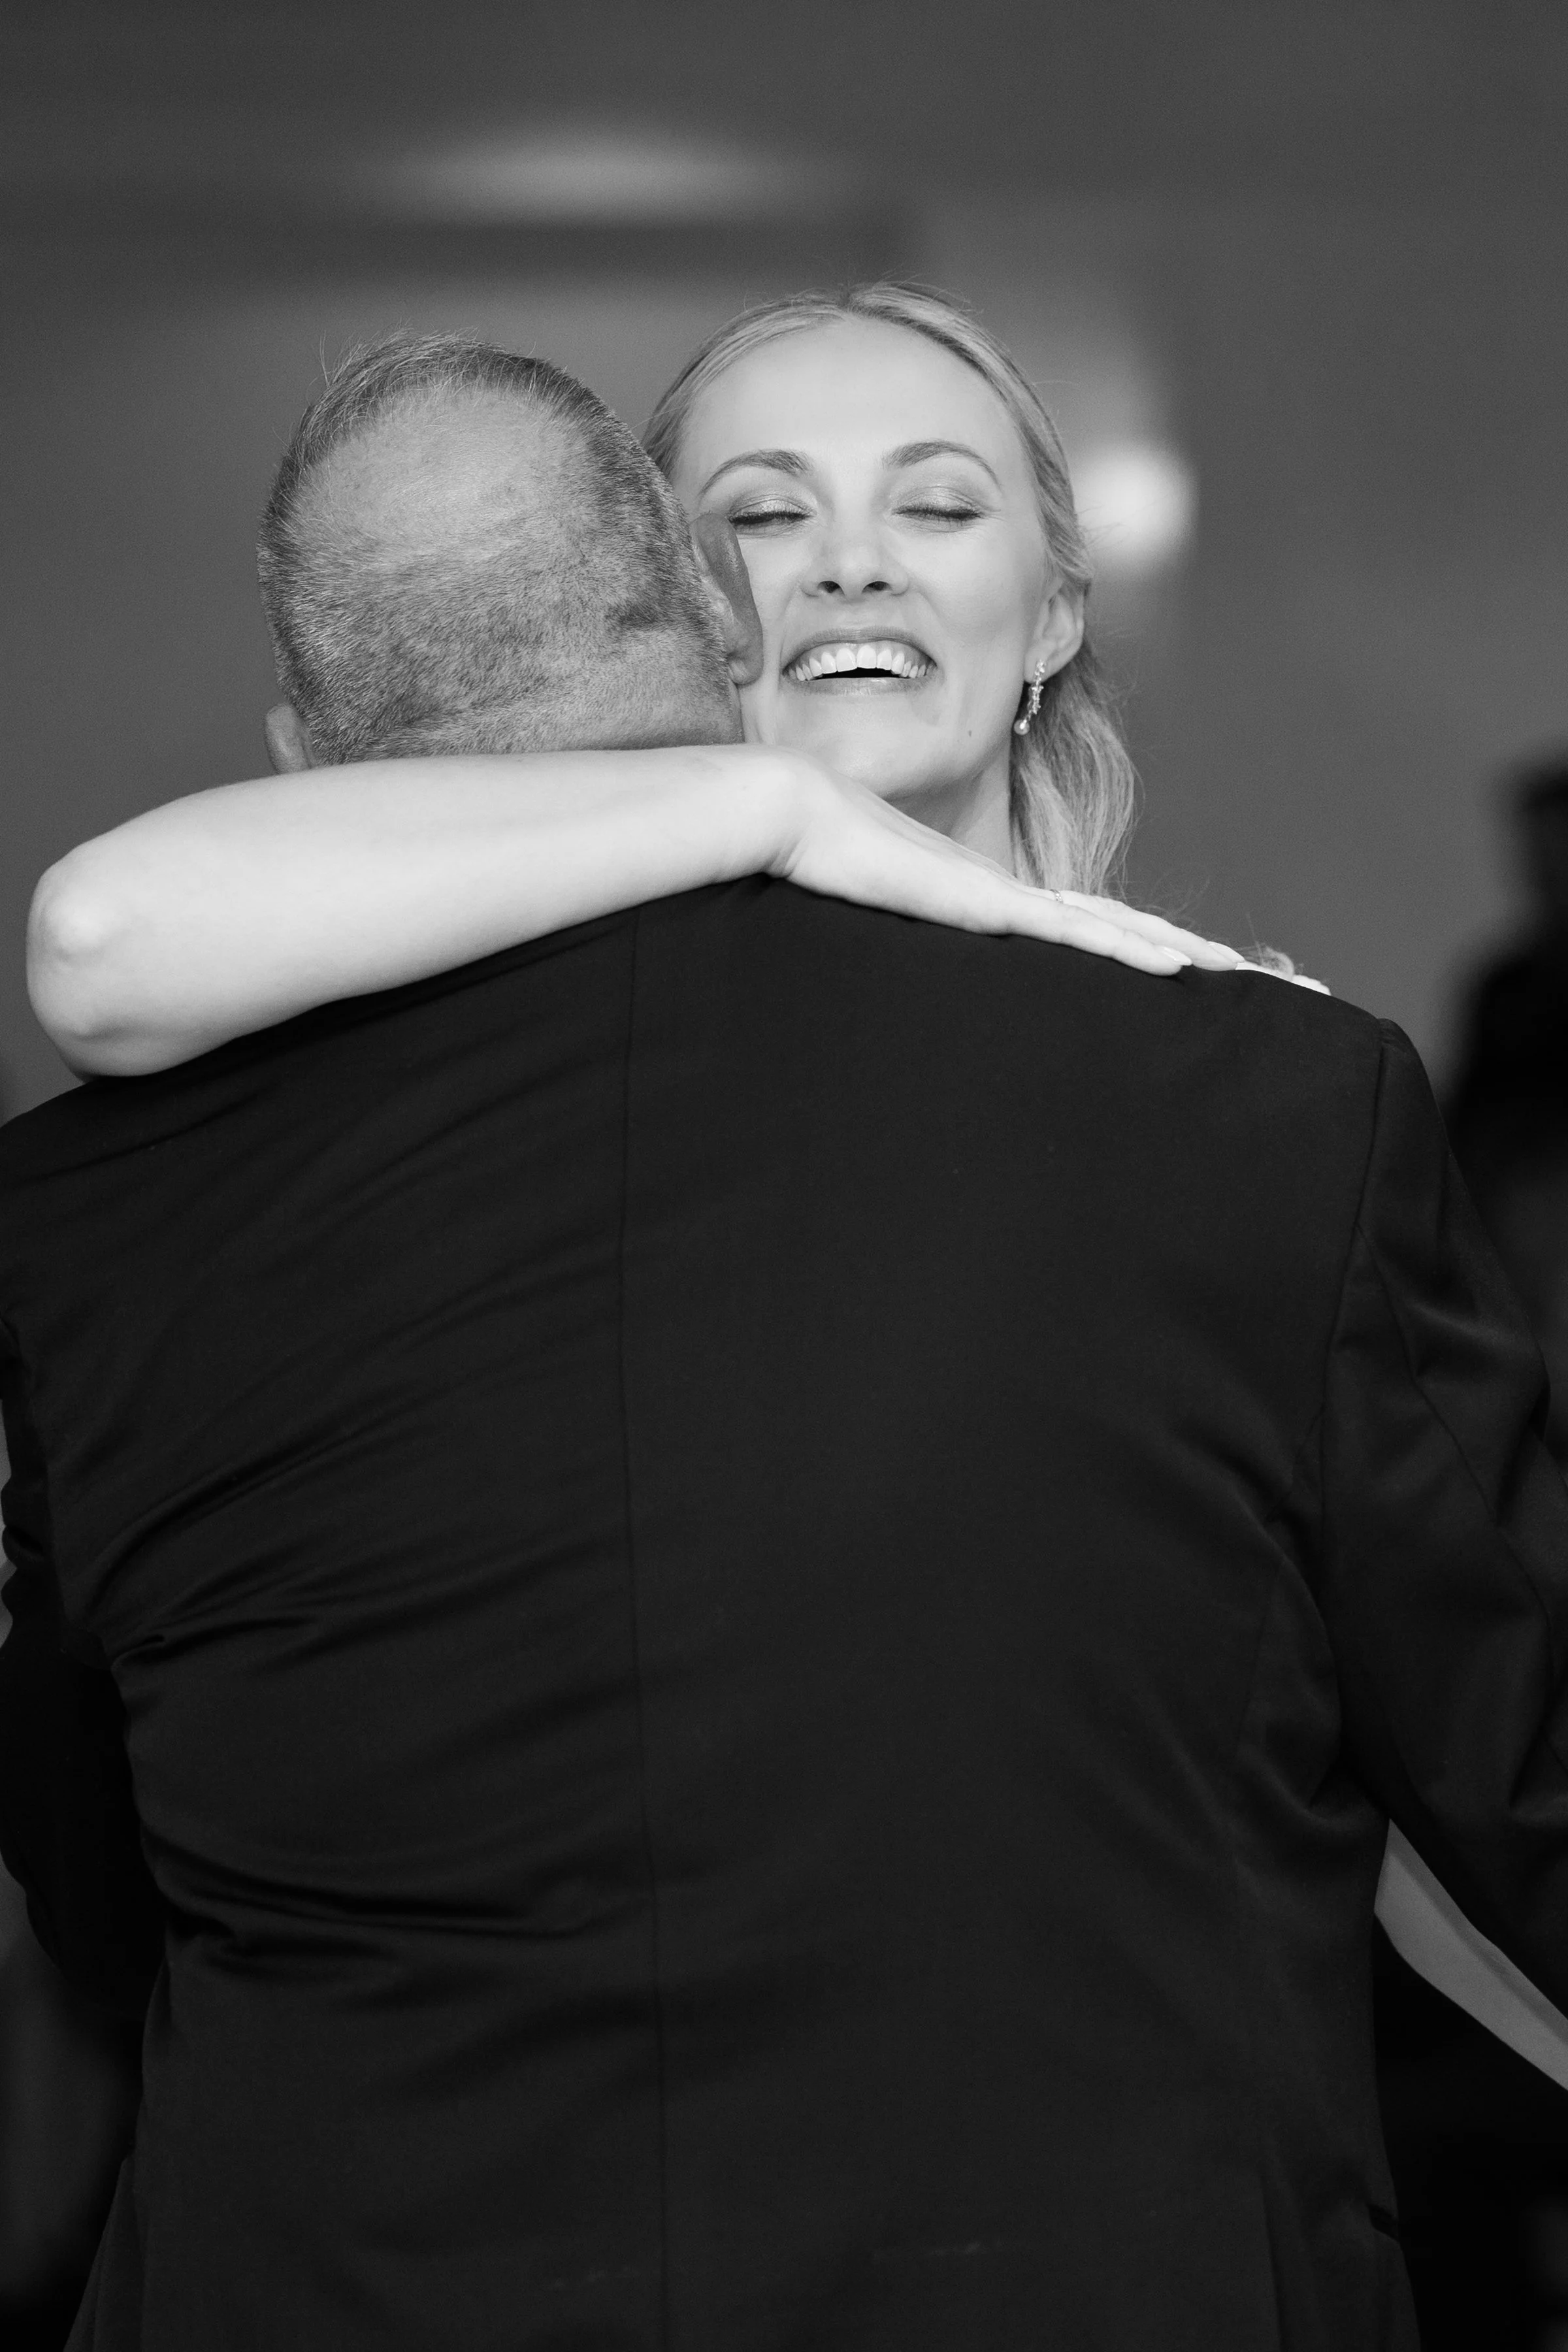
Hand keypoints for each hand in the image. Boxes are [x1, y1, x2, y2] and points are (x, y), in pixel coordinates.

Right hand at [770, 763, 1244, 978]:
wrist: (799, 816)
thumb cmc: (828, 871)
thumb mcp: (890, 929)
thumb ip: (918, 951)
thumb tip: (922, 999)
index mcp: (1007, 910)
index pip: (1101, 937)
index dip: (1157, 958)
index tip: (1210, 986)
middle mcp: (1025, 902)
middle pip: (1136, 934)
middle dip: (1206, 961)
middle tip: (1274, 990)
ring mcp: (1013, 901)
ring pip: (1125, 934)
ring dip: (1194, 957)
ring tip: (1254, 981)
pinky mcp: (991, 905)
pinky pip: (1077, 935)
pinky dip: (1134, 953)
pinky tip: (1183, 969)